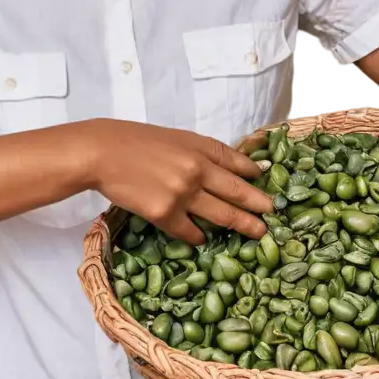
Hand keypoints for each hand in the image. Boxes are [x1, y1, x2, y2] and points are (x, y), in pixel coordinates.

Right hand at [81, 119, 273, 244]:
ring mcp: (183, 193)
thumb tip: (230, 167)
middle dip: (259, 205)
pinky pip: (190, 231)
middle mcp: (198, 169)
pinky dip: (199, 236)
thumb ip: (202, 152)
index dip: (255, 175)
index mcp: (201, 147)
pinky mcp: (165, 214)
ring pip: (221, 215)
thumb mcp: (176, 138)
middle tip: (275, 214)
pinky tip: (203, 239)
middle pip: (237, 191)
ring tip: (258, 233)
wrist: (103, 152)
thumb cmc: (137, 142)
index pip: (237, 162)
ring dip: (242, 225)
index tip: (268, 184)